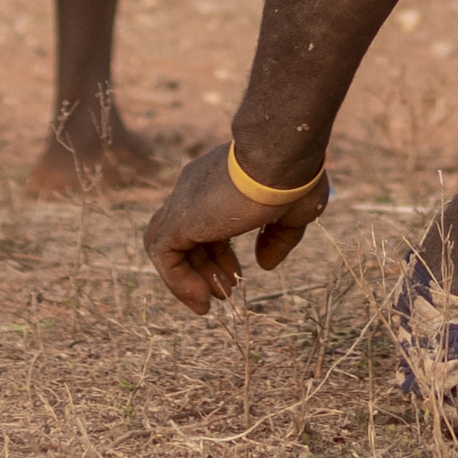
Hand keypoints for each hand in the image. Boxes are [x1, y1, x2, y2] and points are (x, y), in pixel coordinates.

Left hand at [145, 144, 329, 313]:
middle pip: (184, 234)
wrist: (283, 154)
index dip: (219, 253)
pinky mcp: (180, 218)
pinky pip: (163, 256)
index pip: (205, 222)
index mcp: (218, 184)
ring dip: (184, 277)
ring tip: (207, 303)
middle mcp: (195, 189)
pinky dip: (177, 281)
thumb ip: (276, 240)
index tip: (237, 275)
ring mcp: (184, 201)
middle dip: (203, 268)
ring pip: (165, 244)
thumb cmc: (294, 178)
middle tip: (225, 294)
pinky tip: (202, 299)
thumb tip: (264, 265)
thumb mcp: (291, 216)